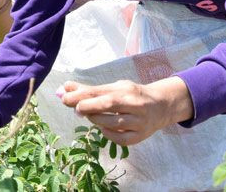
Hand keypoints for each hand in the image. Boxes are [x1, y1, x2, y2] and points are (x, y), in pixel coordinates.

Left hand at [59, 77, 193, 145]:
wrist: (162, 106)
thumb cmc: (132, 95)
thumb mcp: (114, 87)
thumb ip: (89, 89)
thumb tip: (63, 88)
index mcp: (127, 90)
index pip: (101, 91)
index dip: (81, 95)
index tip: (64, 96)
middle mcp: (135, 104)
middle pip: (109, 105)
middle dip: (88, 106)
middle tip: (75, 108)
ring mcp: (140, 121)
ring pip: (113, 123)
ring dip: (96, 120)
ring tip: (88, 115)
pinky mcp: (141, 136)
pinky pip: (121, 138)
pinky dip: (108, 134)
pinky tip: (102, 128)